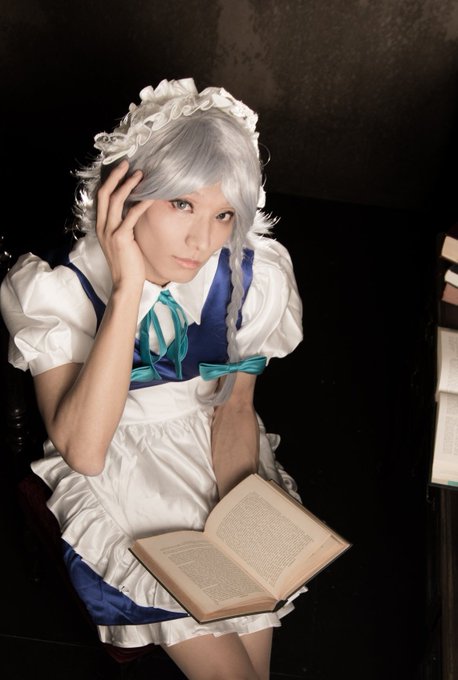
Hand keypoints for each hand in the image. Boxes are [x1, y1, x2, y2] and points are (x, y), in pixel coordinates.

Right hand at [96, 160, 152, 290]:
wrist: (126, 283)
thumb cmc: (128, 263)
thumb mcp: (123, 241)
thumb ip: (125, 225)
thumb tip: (135, 209)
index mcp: (101, 226)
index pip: (101, 197)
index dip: (110, 181)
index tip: (121, 170)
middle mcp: (102, 227)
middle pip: (104, 193)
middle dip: (115, 176)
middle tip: (127, 164)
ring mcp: (110, 232)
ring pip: (116, 200)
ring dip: (128, 184)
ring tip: (140, 175)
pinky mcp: (121, 238)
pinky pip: (131, 215)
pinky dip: (141, 203)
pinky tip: (150, 196)